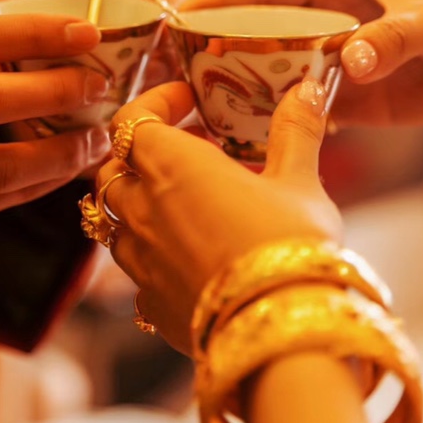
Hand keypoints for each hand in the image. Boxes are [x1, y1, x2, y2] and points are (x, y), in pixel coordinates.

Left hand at [97, 80, 341, 353]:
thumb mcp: (300, 181)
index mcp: (172, 165)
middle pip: (114, 168)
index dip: (154, 103)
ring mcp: (140, 261)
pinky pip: (134, 271)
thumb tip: (309, 88)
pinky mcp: (151, 303)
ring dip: (140, 205)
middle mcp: (143, 209)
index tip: (186, 100)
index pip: (133, 119)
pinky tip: (190, 257)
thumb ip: (295, 130)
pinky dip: (153, 255)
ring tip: (185, 204)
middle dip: (142, 154)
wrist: (282, 334)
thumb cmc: (290, 247)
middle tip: (188, 151)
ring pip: (115, 221)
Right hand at [184, 0, 422, 125]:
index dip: (220, 1)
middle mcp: (333, 21)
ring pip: (279, 78)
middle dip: (219, 52)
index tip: (177, 18)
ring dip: (246, 95)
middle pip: (261, 35)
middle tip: (174, 79)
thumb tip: (342, 64)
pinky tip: (256, 144)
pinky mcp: (363, 101)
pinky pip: (311, 113)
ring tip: (201, 118)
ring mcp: (344, 64)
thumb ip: (390, 40)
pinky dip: (285, 125)